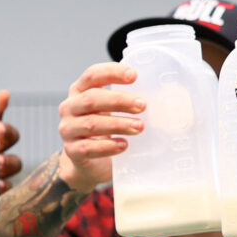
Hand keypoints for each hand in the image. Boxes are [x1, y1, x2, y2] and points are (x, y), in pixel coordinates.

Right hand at [55, 63, 141, 191]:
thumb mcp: (112, 111)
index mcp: (79, 91)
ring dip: (118, 124)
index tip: (134, 75)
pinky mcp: (72, 151)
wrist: (89, 163)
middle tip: (143, 105)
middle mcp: (69, 107)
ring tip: (139, 127)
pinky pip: (89, 147)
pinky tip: (124, 145)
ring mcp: (68, 130)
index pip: (92, 75)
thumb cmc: (105, 130)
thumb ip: (127, 101)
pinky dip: (108, 146)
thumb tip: (167, 95)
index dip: (112, 72)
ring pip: (91, 124)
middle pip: (92, 99)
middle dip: (119, 100)